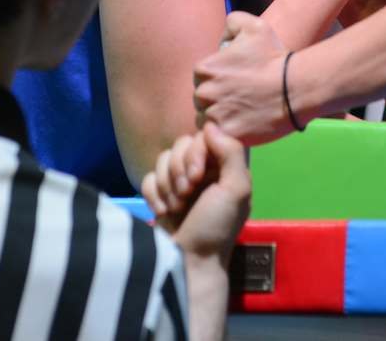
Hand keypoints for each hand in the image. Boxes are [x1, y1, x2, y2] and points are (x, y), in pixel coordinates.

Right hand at [140, 122, 251, 265]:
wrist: (188, 261)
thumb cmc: (217, 227)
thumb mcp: (236, 190)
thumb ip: (231, 152)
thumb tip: (210, 125)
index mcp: (225, 166)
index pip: (205, 135)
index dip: (196, 151)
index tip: (199, 175)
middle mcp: (204, 170)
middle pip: (180, 144)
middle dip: (180, 170)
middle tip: (187, 194)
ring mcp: (180, 182)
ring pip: (163, 159)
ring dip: (167, 185)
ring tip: (177, 207)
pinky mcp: (161, 194)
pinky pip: (149, 177)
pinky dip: (154, 195)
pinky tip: (163, 212)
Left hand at [194, 12, 294, 145]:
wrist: (296, 87)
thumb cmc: (275, 57)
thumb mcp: (254, 26)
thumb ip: (231, 23)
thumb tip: (222, 41)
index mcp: (205, 69)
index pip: (200, 78)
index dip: (217, 80)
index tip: (233, 82)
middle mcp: (204, 93)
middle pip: (201, 100)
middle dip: (215, 99)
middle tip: (238, 99)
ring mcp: (214, 116)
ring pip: (206, 120)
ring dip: (218, 118)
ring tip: (240, 114)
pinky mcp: (226, 135)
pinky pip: (216, 138)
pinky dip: (226, 133)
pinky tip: (242, 126)